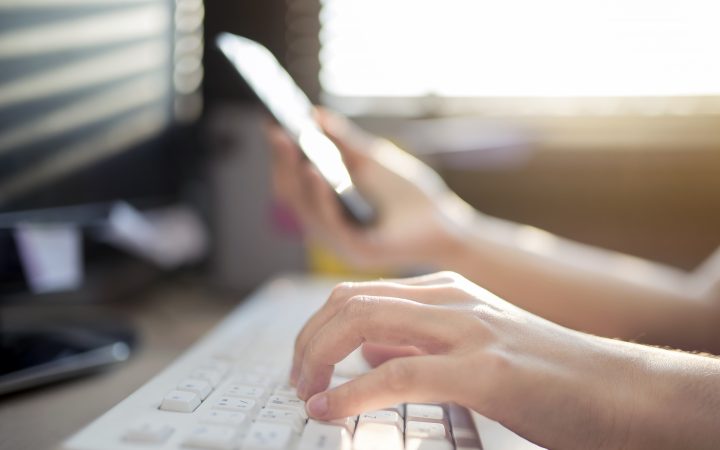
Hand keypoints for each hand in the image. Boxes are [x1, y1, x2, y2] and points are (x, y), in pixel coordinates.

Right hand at [267, 110, 472, 270]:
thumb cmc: (409, 194)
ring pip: (306, 211)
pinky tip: (316, 172)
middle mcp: (326, 227)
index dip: (281, 157)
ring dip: (296, 178)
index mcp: (326, 207)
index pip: (293, 183)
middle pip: (293, 197)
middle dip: (282, 164)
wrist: (445, 225)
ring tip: (290, 145)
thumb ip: (342, 141)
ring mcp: (339, 243)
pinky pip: (331, 225)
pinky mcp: (356, 252)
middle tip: (276, 132)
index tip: (272, 125)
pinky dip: (320, 198)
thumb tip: (314, 113)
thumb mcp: (371, 160)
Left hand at [290, 271, 674, 449]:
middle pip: (349, 302)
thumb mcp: (471, 344)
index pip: (358, 293)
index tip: (304, 365)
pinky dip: (353, 394)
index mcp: (446, 293)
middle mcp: (451, 300)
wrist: (618, 390)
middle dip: (307, 341)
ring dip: (319, 359)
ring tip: (306, 392)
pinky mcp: (484, 369)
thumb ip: (419, 340)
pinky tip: (332, 410)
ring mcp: (467, 329)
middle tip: (295, 380)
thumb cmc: (546, 374)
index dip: (317, 328)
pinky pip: (397, 373)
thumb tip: (368, 349)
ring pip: (363, 323)